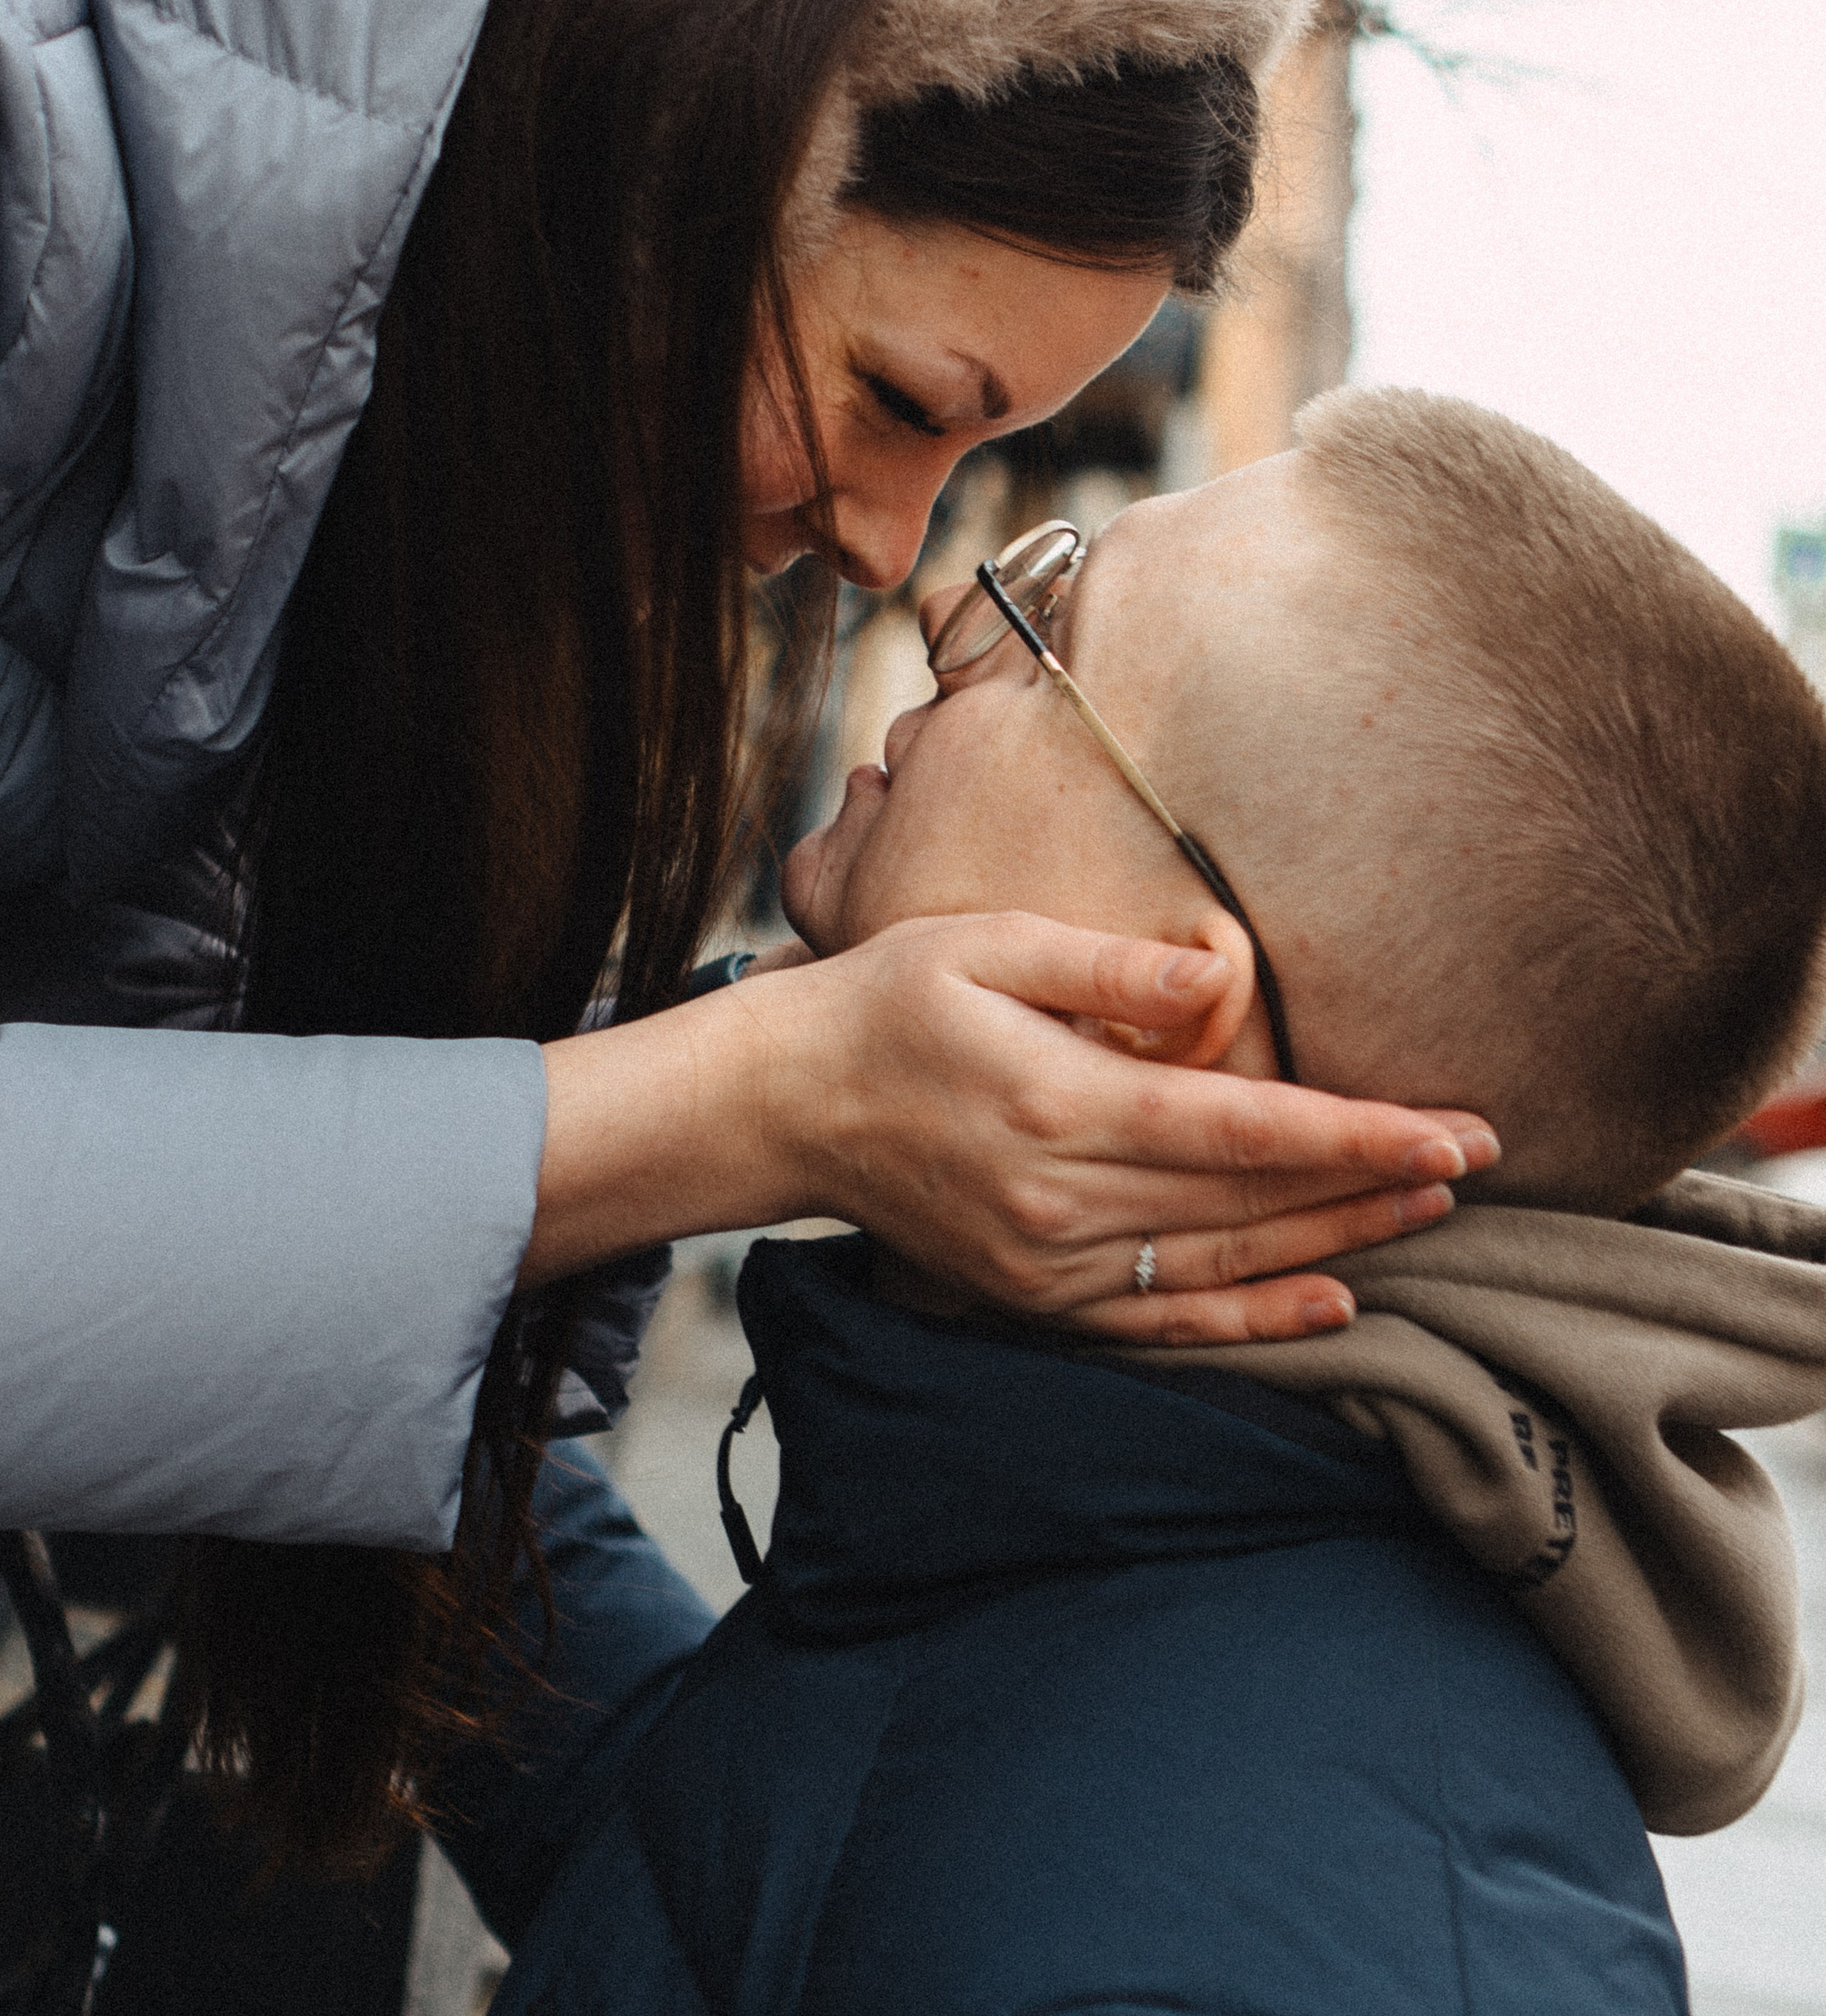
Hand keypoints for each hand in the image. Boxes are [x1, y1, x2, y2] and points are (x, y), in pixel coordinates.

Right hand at [727, 913, 1496, 1342]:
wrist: (787, 1104)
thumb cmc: (892, 1002)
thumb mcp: (987, 946)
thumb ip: (1107, 972)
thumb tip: (1217, 978)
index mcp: (1060, 1105)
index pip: (1246, 1130)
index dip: (1360, 1135)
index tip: (1454, 1130)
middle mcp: (1063, 1202)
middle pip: (1255, 1201)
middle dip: (1376, 1183)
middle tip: (1481, 1163)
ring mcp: (1050, 1266)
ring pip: (1226, 1264)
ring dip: (1338, 1243)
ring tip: (1433, 1215)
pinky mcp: (1037, 1299)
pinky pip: (1166, 1321)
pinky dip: (1254, 1319)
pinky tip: (1332, 1304)